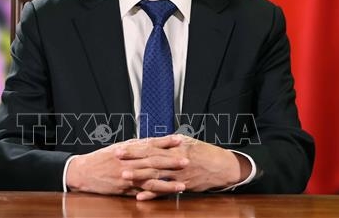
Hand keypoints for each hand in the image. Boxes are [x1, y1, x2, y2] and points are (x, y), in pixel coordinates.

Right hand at [65, 136, 186, 196]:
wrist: (84, 171)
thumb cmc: (102, 158)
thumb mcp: (119, 147)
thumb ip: (136, 146)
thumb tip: (152, 142)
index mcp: (129, 149)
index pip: (150, 144)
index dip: (165, 142)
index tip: (179, 139)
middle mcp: (129, 162)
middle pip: (153, 161)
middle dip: (171, 161)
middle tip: (187, 160)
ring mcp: (127, 176)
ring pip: (150, 179)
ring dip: (167, 183)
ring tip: (182, 184)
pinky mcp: (124, 189)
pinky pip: (142, 192)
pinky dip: (154, 195)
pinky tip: (165, 197)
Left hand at [119, 134, 250, 199]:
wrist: (222, 166)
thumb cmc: (204, 152)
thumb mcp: (187, 143)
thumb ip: (169, 143)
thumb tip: (154, 141)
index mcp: (175, 147)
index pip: (151, 147)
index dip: (135, 148)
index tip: (121, 148)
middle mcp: (175, 160)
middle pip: (150, 160)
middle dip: (132, 160)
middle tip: (116, 159)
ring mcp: (179, 174)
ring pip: (156, 175)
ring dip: (139, 176)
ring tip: (124, 176)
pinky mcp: (183, 186)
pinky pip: (165, 191)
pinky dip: (152, 194)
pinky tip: (140, 197)